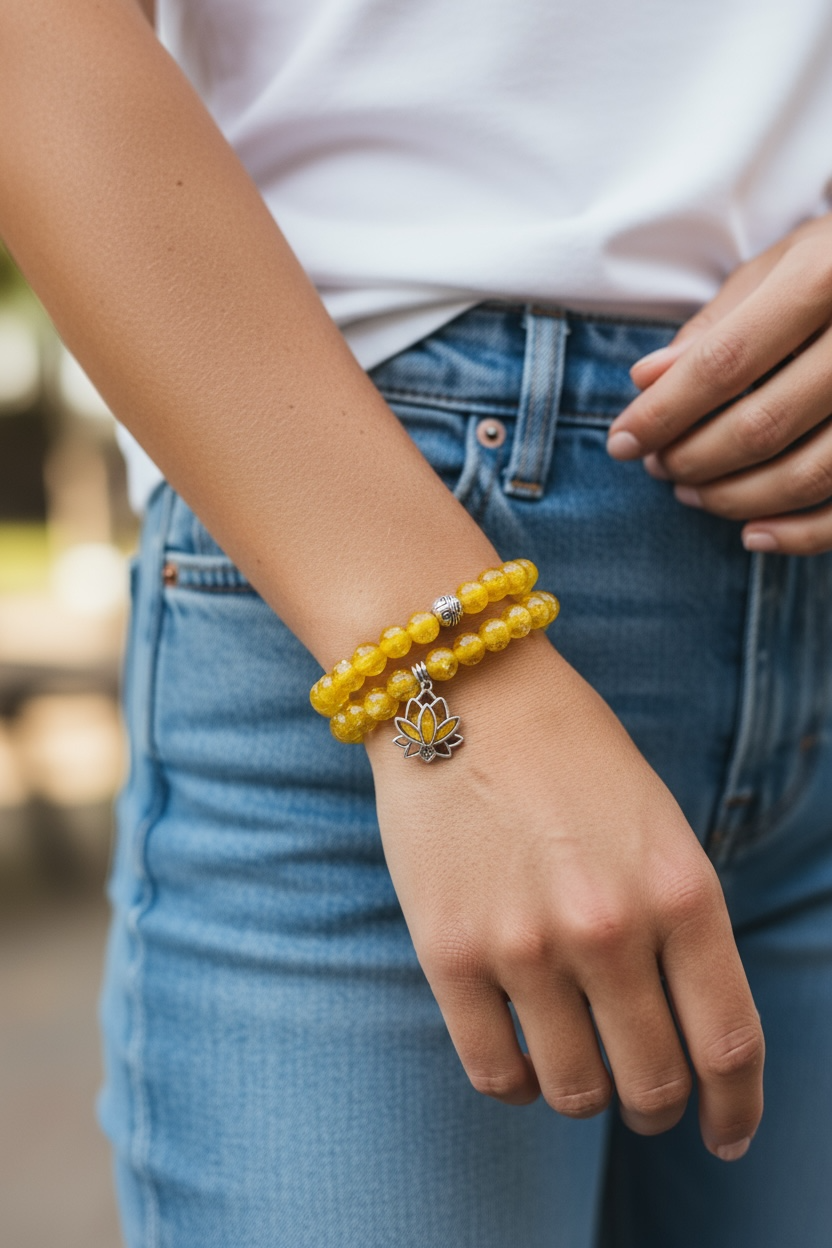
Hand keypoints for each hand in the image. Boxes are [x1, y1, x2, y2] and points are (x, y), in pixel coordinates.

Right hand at [365, 637, 763, 1159]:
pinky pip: (493, 1072)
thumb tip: (687, 1028)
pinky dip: (517, 1086)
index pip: (729, 1044)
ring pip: (574, 1092)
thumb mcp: (658, 827)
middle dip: (658, 1107)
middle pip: (653, 1082)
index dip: (737, 1107)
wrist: (461, 692)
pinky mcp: (447, 953)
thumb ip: (680, 926)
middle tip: (648, 1101)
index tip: (728, 1131)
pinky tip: (521, 1065)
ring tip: (581, 1074)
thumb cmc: (569, 752)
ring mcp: (524, 946)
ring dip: (587, 1098)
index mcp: (680, 890)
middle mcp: (608, 928)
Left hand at [605, 213, 831, 554]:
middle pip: (764, 425)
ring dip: (735, 498)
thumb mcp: (780, 266)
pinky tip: (752, 533)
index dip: (664, 410)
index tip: (621, 442)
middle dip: (693, 458)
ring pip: (809, 475)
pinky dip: (800, 535)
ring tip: (690, 493)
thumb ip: (716, 326)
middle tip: (657, 466)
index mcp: (826, 278)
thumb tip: (645, 381)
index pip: (727, 362)